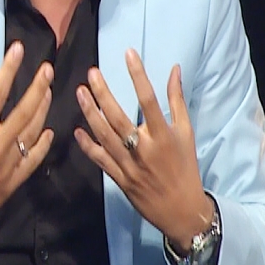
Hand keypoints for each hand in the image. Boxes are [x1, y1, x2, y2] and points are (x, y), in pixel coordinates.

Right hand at [0, 42, 53, 249]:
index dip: (9, 69)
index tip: (18, 49)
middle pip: (23, 111)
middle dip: (37, 87)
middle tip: (48, 69)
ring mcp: (9, 163)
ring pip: (33, 132)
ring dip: (43, 110)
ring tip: (49, 91)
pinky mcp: (16, 178)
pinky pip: (35, 158)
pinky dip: (43, 143)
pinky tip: (49, 130)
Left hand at [74, 49, 213, 252]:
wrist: (182, 210)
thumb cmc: (185, 167)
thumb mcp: (186, 133)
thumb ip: (177, 101)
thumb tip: (174, 69)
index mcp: (164, 136)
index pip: (149, 100)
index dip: (138, 75)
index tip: (128, 53)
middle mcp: (145, 149)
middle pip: (119, 117)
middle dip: (104, 94)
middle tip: (92, 73)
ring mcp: (129, 165)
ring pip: (105, 136)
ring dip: (90, 113)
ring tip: (80, 92)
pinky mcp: (119, 179)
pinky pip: (100, 159)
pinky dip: (88, 145)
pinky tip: (77, 129)